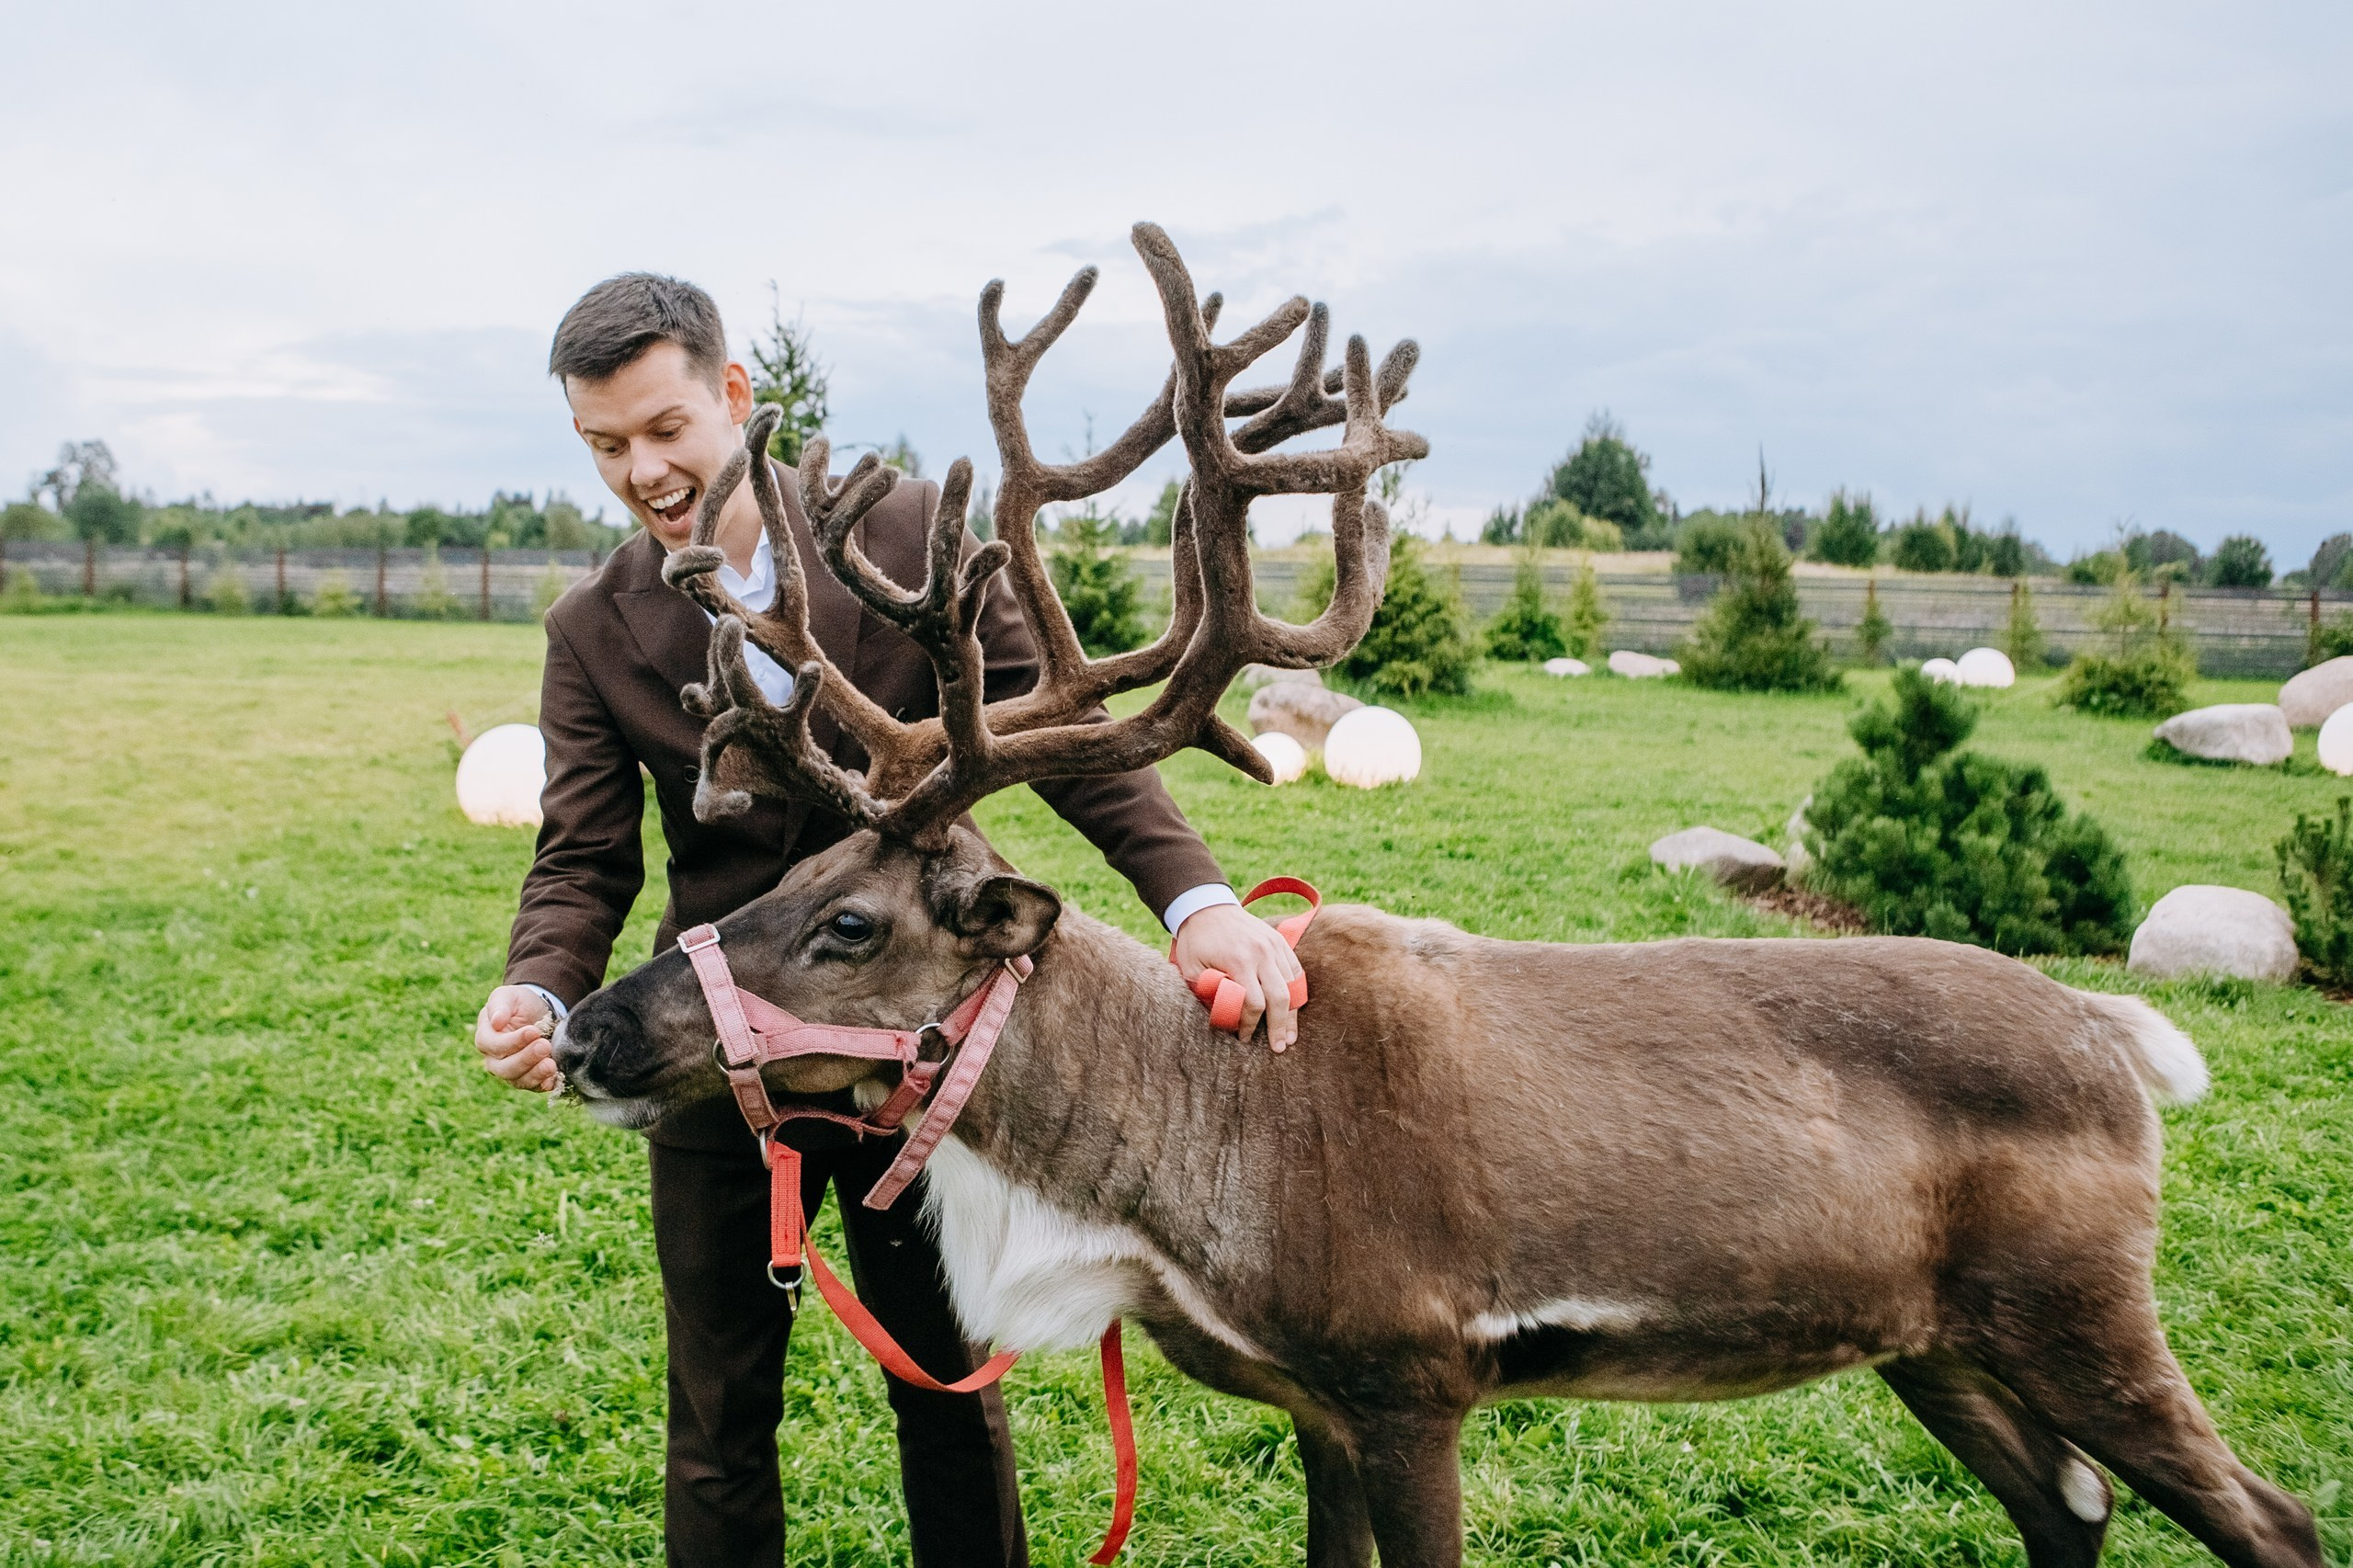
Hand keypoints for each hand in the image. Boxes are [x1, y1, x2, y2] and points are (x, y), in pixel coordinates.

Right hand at [476, 985, 558, 1091]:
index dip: (513, 1041)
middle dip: (525, 1059)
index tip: (534, 1031)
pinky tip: (553, 1081)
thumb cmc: (519, 1002)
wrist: (538, 1010)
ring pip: (518, 1081)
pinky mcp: (529, 1077)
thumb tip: (496, 1022)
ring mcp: (511, 1071)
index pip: (494, 1046)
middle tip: (545, 1046)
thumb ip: (500, 1005)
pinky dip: (543, 1084)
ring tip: (551, 1065)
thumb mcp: (508, 996)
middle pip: (504, 1068)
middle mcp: (494, 1059)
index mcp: (485, 1038)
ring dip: (535, 1075)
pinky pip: (534, 1086)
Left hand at [1171, 902, 1305, 1051]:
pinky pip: (1296, 971)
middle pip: (1280, 998)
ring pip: (1293, 986)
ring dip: (1292, 1014)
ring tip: (1291, 1036)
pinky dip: (1297, 992)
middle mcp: (1262, 954)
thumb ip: (1206, 992)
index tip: (1244, 1038)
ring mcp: (1274, 946)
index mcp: (1239, 961)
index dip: (1250, 1025)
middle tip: (1278, 1048)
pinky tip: (1294, 1009)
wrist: (1206, 907)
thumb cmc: (1197, 941)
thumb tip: (1223, 1017)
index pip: (1254, 1003)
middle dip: (1279, 1027)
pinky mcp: (1280, 942)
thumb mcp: (1191, 968)